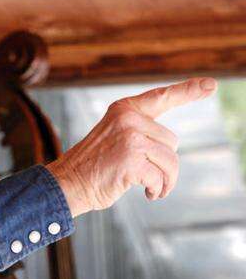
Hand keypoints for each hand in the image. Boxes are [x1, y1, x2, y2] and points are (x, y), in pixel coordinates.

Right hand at [47, 77, 216, 216]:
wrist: (67, 183)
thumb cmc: (94, 166)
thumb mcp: (115, 138)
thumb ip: (140, 132)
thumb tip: (171, 146)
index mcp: (124, 109)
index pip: (162, 97)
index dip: (188, 91)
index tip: (211, 84)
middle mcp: (128, 119)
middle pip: (172, 142)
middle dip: (164, 163)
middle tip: (148, 175)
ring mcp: (130, 138)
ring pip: (171, 161)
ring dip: (165, 181)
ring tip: (152, 188)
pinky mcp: (132, 159)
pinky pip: (161, 178)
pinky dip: (158, 190)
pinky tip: (147, 194)